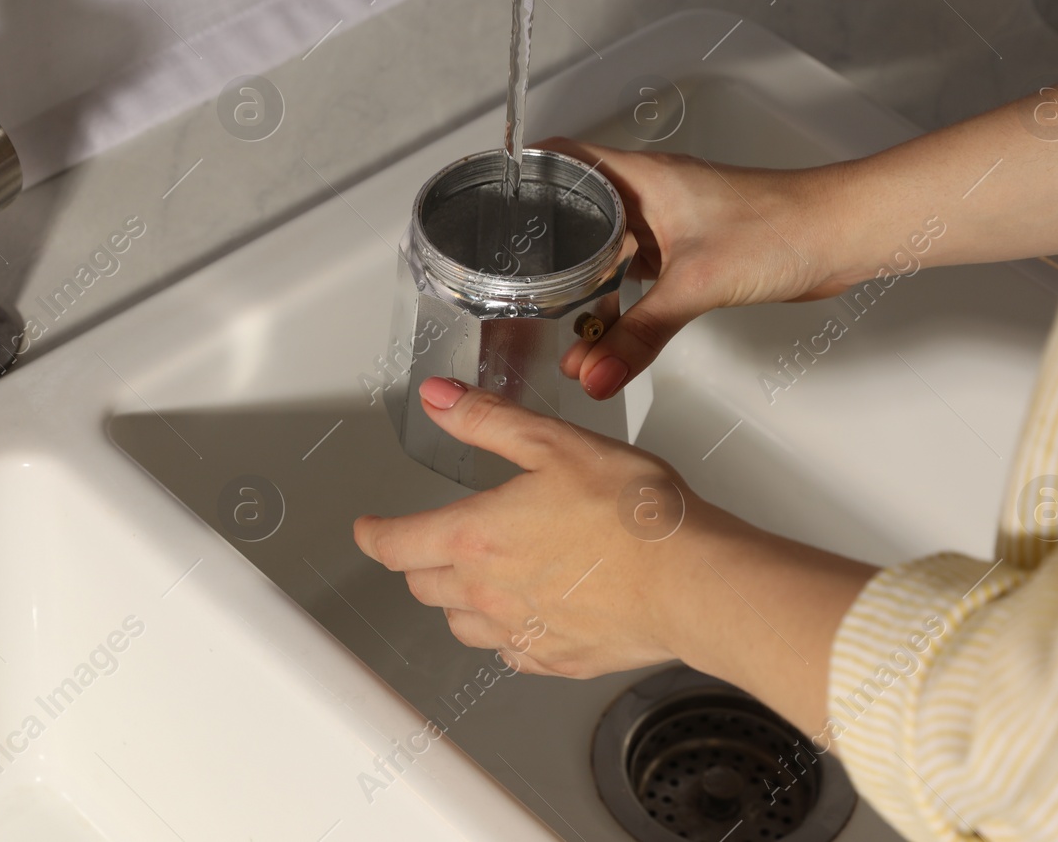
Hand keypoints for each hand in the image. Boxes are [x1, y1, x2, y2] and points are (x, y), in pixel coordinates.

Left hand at [354, 378, 876, 732]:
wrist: (690, 580)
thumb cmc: (631, 513)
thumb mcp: (554, 443)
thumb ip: (488, 421)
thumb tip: (438, 398)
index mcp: (473, 537)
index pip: (395, 543)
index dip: (373, 534)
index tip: (367, 528)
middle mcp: (486, 592)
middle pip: (423, 585)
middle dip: (417, 561)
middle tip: (427, 543)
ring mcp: (520, 633)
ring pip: (460, 624)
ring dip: (457, 600)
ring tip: (479, 577)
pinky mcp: (556, 660)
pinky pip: (509, 652)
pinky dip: (506, 632)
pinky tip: (528, 612)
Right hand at [533, 137, 853, 400]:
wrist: (842, 236)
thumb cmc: (784, 224)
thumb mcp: (695, 283)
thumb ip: (641, 334)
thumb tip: (597, 373)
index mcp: (642, 177)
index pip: (564, 158)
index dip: (525, 173)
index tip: (490, 199)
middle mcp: (652, 196)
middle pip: (581, 213)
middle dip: (550, 251)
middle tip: (515, 284)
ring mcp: (674, 225)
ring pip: (613, 252)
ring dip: (589, 288)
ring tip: (560, 330)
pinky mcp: (695, 255)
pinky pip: (643, 278)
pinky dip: (623, 303)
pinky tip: (611, 334)